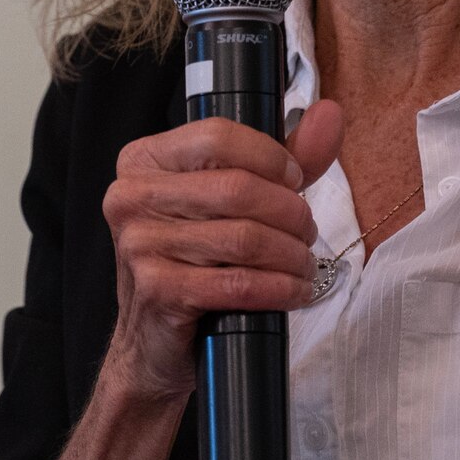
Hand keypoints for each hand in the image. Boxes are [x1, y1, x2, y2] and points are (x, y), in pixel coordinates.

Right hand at [99, 100, 342, 403]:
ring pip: (244, 238)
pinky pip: (238, 283)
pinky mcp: (157, 290)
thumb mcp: (233, 203)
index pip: (217, 136)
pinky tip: (294, 291)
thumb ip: (281, 158)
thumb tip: (329, 114)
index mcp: (143, 161)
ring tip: (304, 264)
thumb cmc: (196, 263)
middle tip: (306, 233)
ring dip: (291, 255)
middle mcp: (130, 197)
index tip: (295, 181)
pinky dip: (279, 288)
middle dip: (289, 213)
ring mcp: (138, 244)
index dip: (270, 157)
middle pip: (237, 188)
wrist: (155, 345)